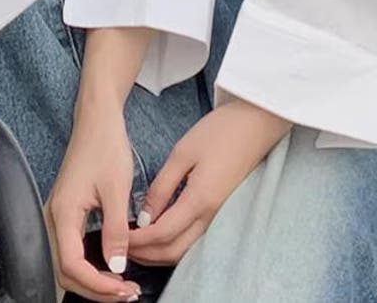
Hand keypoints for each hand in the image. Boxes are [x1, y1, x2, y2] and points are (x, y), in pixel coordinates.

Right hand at [45, 102, 141, 301]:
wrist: (98, 120)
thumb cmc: (105, 145)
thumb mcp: (117, 188)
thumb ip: (115, 230)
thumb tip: (117, 266)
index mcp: (63, 213)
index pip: (71, 265)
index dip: (97, 284)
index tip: (122, 289)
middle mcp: (54, 218)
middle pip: (65, 271)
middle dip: (95, 288)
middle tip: (125, 293)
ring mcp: (58, 216)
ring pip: (67, 263)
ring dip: (92, 279)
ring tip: (120, 285)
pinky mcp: (67, 212)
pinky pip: (71, 248)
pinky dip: (89, 264)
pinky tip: (110, 265)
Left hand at [127, 99, 291, 264]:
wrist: (258, 122)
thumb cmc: (222, 131)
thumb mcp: (183, 152)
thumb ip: (161, 186)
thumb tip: (144, 217)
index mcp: (200, 200)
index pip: (161, 235)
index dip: (137, 241)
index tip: (118, 236)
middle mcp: (212, 215)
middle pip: (173, 252)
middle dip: (145, 254)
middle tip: (122, 245)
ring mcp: (220, 215)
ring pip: (185, 249)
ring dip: (159, 252)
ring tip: (138, 242)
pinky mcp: (223, 209)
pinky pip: (195, 238)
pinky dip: (174, 242)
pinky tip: (162, 232)